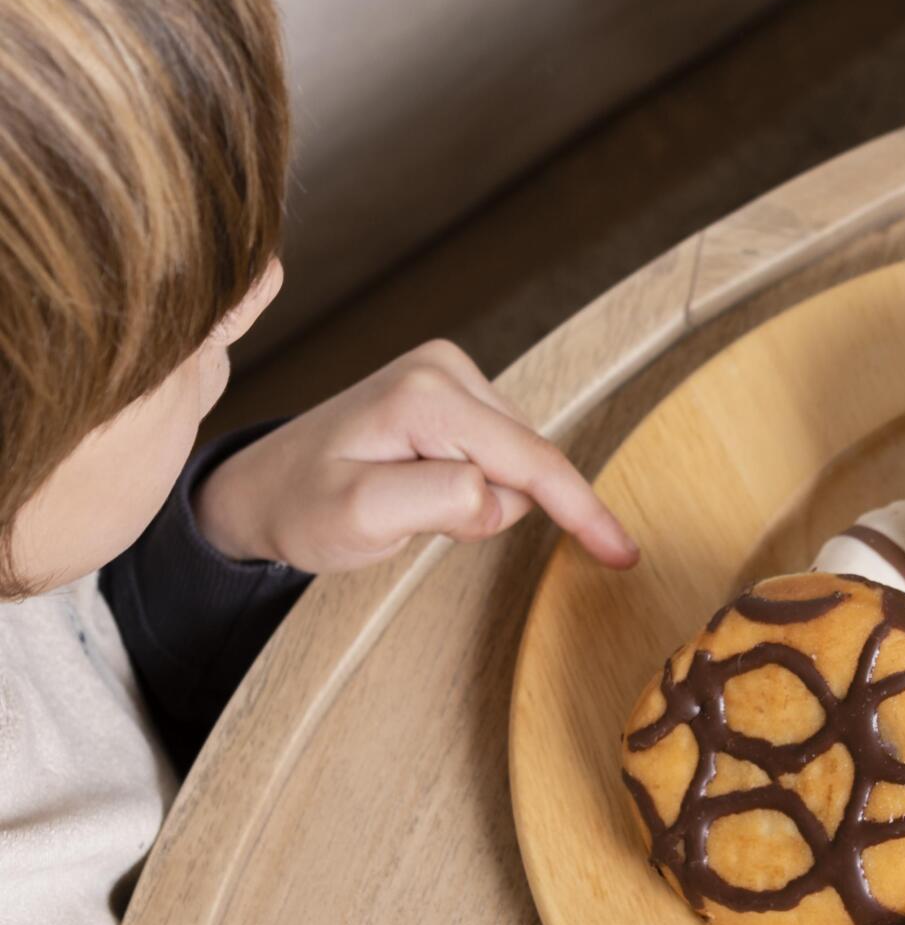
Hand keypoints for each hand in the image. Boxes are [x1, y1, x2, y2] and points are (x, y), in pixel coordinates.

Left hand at [195, 340, 636, 574]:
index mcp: (427, 396)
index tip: (624, 554)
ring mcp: (448, 377)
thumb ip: (435, 501)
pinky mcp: (450, 393)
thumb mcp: (359, 518)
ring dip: (483, 499)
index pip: (531, 460)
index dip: (582, 511)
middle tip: (419, 523)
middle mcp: (445, 370)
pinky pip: (501, 456)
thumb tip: (496, 495)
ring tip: (412, 503)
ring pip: (518, 463)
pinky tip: (424, 487)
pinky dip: (477, 485)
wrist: (262, 489)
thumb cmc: (302, 508)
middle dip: (496, 508)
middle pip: (528, 462)